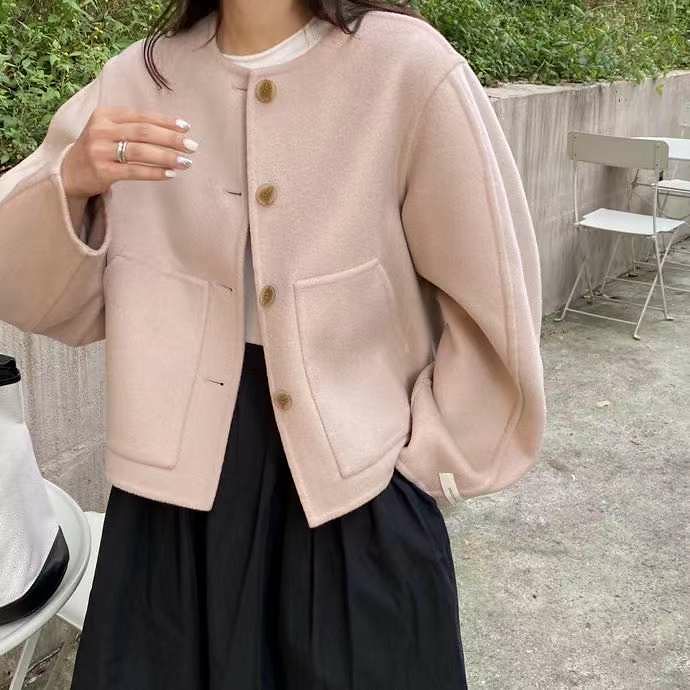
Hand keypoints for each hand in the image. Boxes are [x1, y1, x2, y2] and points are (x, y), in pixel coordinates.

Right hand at [61, 107, 198, 198]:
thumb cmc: (98, 150)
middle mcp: (101, 130)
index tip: (186, 127)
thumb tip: (172, 132)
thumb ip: (132, 127)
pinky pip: (134, 171)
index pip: (141, 116)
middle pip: (143, 133)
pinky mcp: (102, 171)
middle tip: (192, 146)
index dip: (165, 121)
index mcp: (104, 115)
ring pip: (140, 152)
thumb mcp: (109, 131)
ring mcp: (100, 150)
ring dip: (167, 157)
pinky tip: (170, 174)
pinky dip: (154, 172)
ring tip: (186, 162)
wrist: (70, 173)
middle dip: (171, 139)